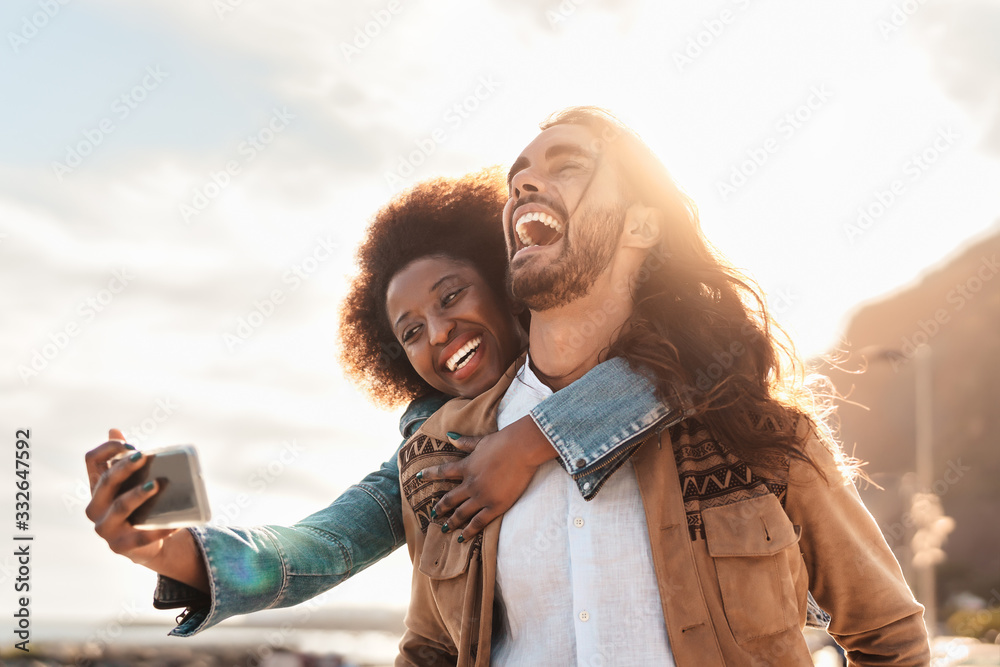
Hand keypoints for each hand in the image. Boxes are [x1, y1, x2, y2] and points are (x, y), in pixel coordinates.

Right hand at [85, 429, 179, 565]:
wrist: (147, 545)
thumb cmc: (139, 507)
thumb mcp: (132, 484)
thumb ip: (125, 459)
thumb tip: (113, 430)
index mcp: (97, 488)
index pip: (91, 461)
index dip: (108, 449)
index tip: (130, 445)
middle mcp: (95, 508)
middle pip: (105, 482)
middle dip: (124, 468)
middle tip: (143, 457)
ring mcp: (105, 528)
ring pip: (120, 506)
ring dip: (138, 494)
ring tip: (156, 484)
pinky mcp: (120, 546)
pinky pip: (142, 535)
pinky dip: (161, 528)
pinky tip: (176, 522)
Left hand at [420, 416, 555, 541]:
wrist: (521, 449)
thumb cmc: (503, 442)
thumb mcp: (481, 441)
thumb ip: (464, 442)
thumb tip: (449, 435)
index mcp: (466, 467)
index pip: (442, 472)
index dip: (429, 475)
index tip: (418, 477)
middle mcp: (470, 484)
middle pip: (450, 499)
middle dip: (440, 507)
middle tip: (433, 514)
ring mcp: (482, 496)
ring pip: (461, 513)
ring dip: (451, 522)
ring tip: (444, 529)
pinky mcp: (495, 506)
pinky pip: (478, 522)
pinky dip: (469, 532)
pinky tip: (462, 538)